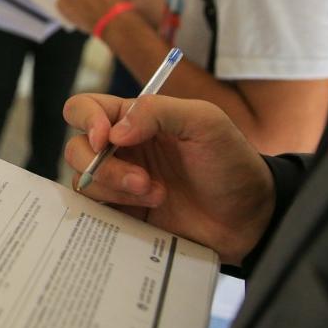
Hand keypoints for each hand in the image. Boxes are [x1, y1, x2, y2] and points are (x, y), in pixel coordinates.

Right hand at [63, 94, 274, 264]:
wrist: (251, 219)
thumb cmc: (232, 163)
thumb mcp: (206, 122)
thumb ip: (159, 111)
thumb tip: (113, 132)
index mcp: (136, 120)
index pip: (85, 109)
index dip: (86, 120)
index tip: (105, 140)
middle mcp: (123, 149)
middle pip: (77, 149)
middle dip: (104, 166)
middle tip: (143, 180)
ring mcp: (121, 183)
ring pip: (84, 182)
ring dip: (116, 189)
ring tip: (157, 196)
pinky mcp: (125, 214)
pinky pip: (95, 212)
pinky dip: (111, 212)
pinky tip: (144, 214)